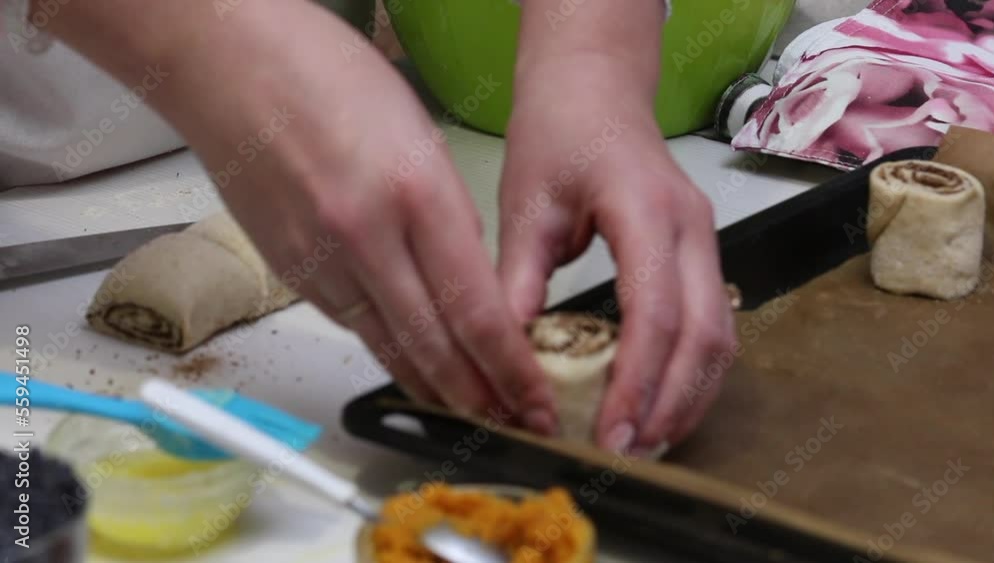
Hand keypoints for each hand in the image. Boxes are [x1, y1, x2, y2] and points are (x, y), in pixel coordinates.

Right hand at [43, 1, 556, 431]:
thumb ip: (447, 214)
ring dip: (435, 387)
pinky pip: (350, 325)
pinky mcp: (289, 271)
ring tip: (471, 412)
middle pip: (433, 345)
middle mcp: (365, 237)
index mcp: (413, 192)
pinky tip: (410, 368)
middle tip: (514, 422)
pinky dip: (387, 352)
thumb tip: (467, 279)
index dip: (512, 367)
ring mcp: (320, 260)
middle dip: (481, 395)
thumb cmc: (324, 76)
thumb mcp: (420, 134)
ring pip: (388, 347)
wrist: (228, 64)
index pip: (475, 308)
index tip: (535, 397)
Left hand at [498, 57, 734, 452]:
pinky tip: (663, 403)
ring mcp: (706, 239)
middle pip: (704, 334)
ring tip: (649, 442)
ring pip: (721, 336)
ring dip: (690, 396)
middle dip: (671, 403)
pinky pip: (714, 324)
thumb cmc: (558, 133)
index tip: (609, 430)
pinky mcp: (702, 253)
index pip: (654, 311)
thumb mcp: (526, 202)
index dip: (636, 380)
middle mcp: (692, 227)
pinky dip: (694, 373)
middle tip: (631, 452)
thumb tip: (509, 355)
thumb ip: (520, 277)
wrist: (596, 88)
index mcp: (644, 209)